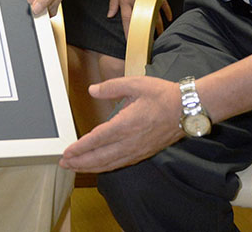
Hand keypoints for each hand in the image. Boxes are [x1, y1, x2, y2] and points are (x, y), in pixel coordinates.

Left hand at [59, 76, 183, 172]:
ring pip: (110, 163)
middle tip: (64, 163)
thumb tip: (92, 90)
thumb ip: (111, 87)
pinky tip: (99, 166)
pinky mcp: (144, 152)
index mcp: (126, 124)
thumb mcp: (135, 83)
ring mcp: (138, 149)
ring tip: (75, 167)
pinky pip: (121, 163)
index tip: (67, 152)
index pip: (97, 140)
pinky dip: (106, 167)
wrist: (188, 109)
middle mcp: (131, 141)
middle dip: (80, 162)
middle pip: (100, 157)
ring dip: (91, 167)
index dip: (80, 148)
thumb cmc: (163, 95)